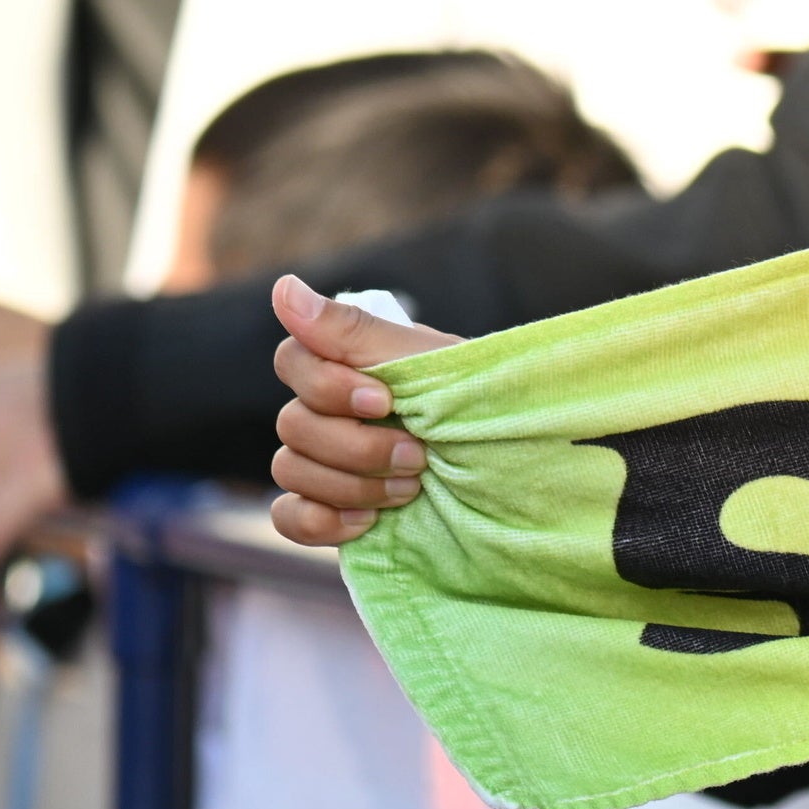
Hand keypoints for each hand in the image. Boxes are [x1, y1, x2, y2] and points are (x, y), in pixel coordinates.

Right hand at [267, 278, 459, 549]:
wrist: (524, 471)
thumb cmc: (486, 404)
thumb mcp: (431, 364)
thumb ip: (355, 331)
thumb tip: (284, 287)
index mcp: (353, 367)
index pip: (292, 361)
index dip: (327, 386)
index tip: (385, 401)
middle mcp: (332, 412)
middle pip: (292, 425)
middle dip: (356, 447)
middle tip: (418, 456)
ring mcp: (330, 463)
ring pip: (290, 470)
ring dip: (350, 485)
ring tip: (411, 488)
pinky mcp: (334, 510)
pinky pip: (289, 517)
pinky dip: (319, 520)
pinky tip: (367, 522)